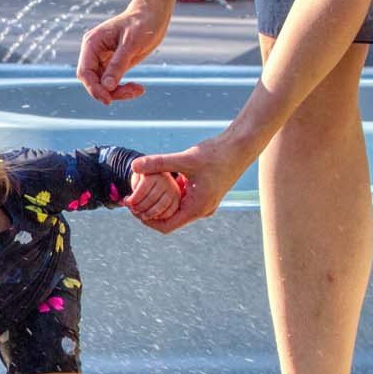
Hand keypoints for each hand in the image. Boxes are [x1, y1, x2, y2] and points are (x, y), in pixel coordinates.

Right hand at [77, 3, 169, 104]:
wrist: (153, 14)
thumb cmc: (142, 23)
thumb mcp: (131, 44)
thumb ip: (118, 65)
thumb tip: (107, 87)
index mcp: (92, 44)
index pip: (85, 72)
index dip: (94, 88)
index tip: (108, 100)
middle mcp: (94, 53)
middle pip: (93, 81)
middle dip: (109, 91)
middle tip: (132, 92)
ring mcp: (103, 59)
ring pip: (103, 85)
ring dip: (119, 91)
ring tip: (138, 89)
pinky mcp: (114, 64)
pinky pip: (113, 82)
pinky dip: (124, 88)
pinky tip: (138, 88)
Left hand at [129, 136, 254, 234]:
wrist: (241, 147)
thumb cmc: (216, 153)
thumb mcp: (185, 159)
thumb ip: (159, 163)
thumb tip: (133, 165)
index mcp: (197, 208)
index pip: (165, 226)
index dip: (146, 219)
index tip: (132, 207)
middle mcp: (201, 210)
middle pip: (169, 219)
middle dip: (150, 210)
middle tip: (133, 198)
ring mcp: (204, 203)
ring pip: (176, 208)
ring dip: (161, 201)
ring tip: (144, 188)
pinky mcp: (205, 193)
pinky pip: (183, 200)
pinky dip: (171, 193)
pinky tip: (162, 179)